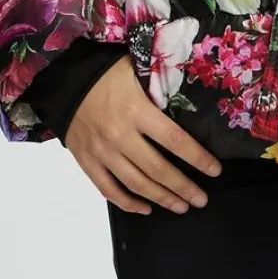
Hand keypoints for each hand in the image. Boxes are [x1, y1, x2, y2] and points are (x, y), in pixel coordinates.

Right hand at [61, 59, 221, 212]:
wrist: (63, 80)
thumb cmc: (104, 73)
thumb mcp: (136, 69)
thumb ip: (160, 85)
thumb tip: (190, 96)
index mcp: (136, 110)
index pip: (175, 140)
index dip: (198, 158)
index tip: (214, 171)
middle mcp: (120, 135)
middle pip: (158, 169)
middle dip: (184, 187)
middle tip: (201, 199)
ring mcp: (102, 151)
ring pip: (136, 184)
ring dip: (161, 199)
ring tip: (181, 206)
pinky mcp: (87, 161)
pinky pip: (108, 189)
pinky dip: (128, 203)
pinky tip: (146, 209)